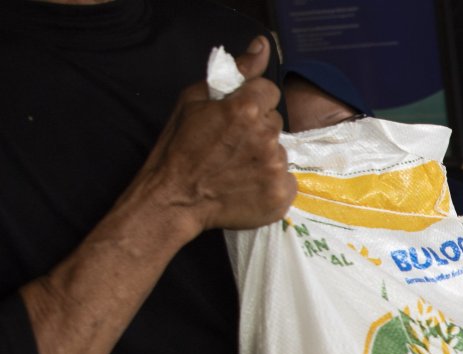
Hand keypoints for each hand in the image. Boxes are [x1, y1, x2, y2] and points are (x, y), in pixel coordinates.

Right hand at [133, 36, 295, 238]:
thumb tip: (263, 45)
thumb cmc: (179, 147)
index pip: (270, 92)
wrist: (174, 198)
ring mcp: (275, 168)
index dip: (253, 102)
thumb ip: (237, 71)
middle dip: (258, 130)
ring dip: (264, 158)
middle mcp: (266, 137)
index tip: (236, 117)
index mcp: (246, 109)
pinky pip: (287, 181)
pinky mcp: (280, 195)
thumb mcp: (195, 99)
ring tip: (237, 169)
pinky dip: (271, 184)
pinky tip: (248, 187)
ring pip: (279, 152)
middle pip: (275, 123)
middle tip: (231, 146)